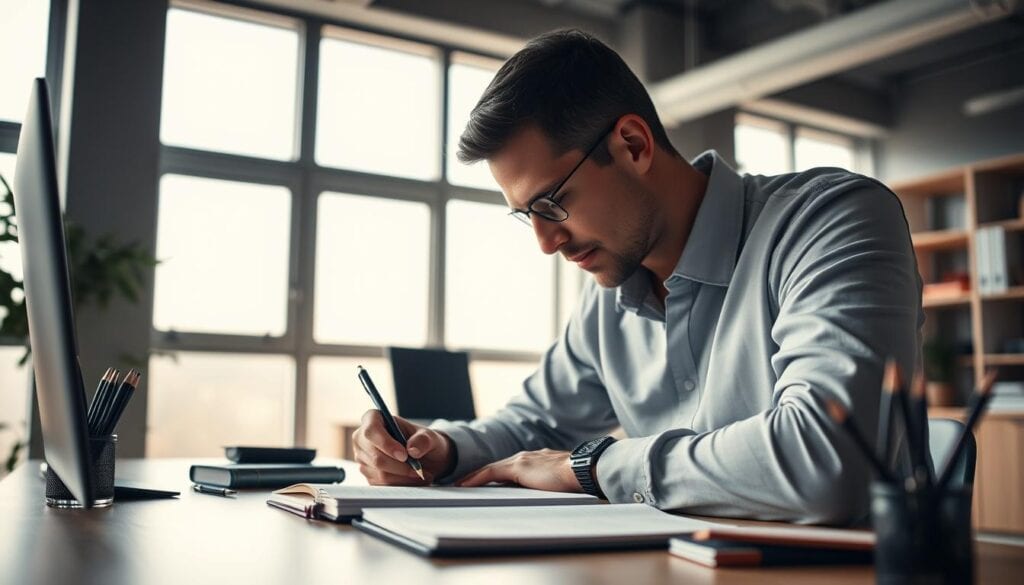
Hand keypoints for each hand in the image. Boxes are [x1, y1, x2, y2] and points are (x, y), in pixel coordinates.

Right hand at [351, 409, 454, 484]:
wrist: (425, 458)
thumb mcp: (430, 436)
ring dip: (403, 477)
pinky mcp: (368, 474)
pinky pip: (382, 484)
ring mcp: (363, 457)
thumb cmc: (423, 442)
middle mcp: (363, 438)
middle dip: (400, 466)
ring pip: (380, 473)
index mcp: (374, 419)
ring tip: (421, 474)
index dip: (386, 443)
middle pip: (376, 456)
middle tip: (418, 469)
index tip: (404, 455)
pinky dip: (401, 484)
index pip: (371, 430)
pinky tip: (412, 479)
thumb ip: (423, 440)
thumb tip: (412, 449)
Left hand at [456, 449, 581, 492]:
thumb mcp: (561, 483)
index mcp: (537, 461)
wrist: (584, 470)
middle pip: (497, 467)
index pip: (510, 469)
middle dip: (480, 475)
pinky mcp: (518, 467)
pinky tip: (464, 485)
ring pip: (491, 469)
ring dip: (474, 477)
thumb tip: (546, 497)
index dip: (496, 475)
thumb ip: (550, 486)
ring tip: (460, 485)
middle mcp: (527, 457)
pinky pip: (490, 473)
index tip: (484, 483)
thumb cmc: (578, 480)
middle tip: (464, 483)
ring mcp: (522, 460)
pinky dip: (476, 479)